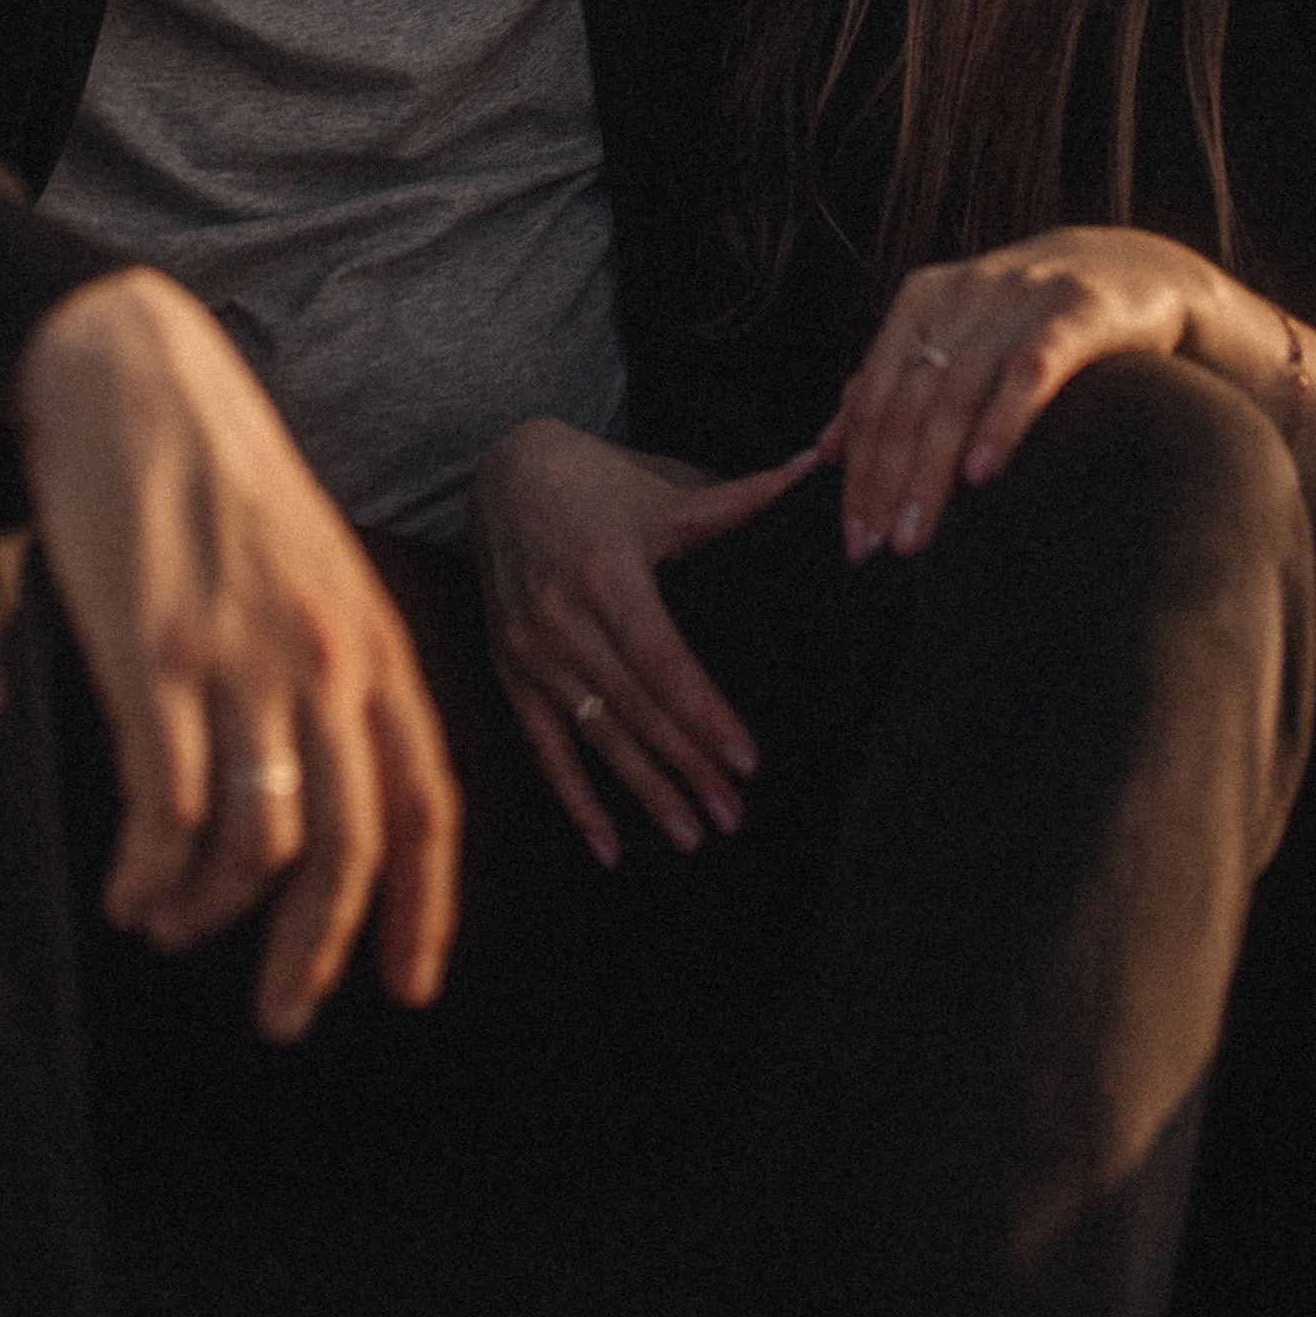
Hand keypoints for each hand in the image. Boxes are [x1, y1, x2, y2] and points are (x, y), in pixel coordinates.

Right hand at [12, 266, 459, 1039]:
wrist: (134, 380)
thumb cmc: (217, 480)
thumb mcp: (310, 568)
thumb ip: (331, 665)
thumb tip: (328, 784)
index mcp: (373, 638)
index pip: (429, 799)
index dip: (425, 906)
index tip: (410, 984)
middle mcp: (324, 657)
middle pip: (352, 844)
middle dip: (318, 950)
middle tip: (284, 1019)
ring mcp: (241, 658)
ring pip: (257, 840)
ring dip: (212, 912)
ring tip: (170, 927)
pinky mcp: (154, 657)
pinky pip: (167, 806)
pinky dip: (149, 871)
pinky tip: (128, 893)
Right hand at [468, 419, 811, 868]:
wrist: (501, 475)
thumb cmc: (597, 483)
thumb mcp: (661, 490)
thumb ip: (737, 497)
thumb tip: (814, 467)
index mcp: (606, 572)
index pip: (661, 660)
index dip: (702, 714)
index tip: (747, 761)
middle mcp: (561, 617)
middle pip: (633, 707)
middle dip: (685, 767)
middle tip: (734, 817)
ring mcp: (530, 649)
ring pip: (593, 734)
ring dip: (641, 791)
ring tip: (690, 836)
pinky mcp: (508, 671)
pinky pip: (542, 746)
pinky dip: (574, 799)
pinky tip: (609, 848)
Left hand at [828, 227, 1235, 562]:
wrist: (1138, 270)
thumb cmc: (1034, 319)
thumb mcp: (962, 337)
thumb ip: (898, 381)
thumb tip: (829, 446)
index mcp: (925, 299)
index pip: (876, 394)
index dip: (859, 467)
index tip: (852, 535)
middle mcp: (966, 293)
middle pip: (909, 399)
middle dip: (886, 480)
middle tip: (876, 549)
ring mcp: (1020, 298)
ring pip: (957, 391)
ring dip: (930, 470)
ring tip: (916, 535)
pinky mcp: (1076, 311)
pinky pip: (1028, 371)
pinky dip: (999, 422)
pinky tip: (980, 474)